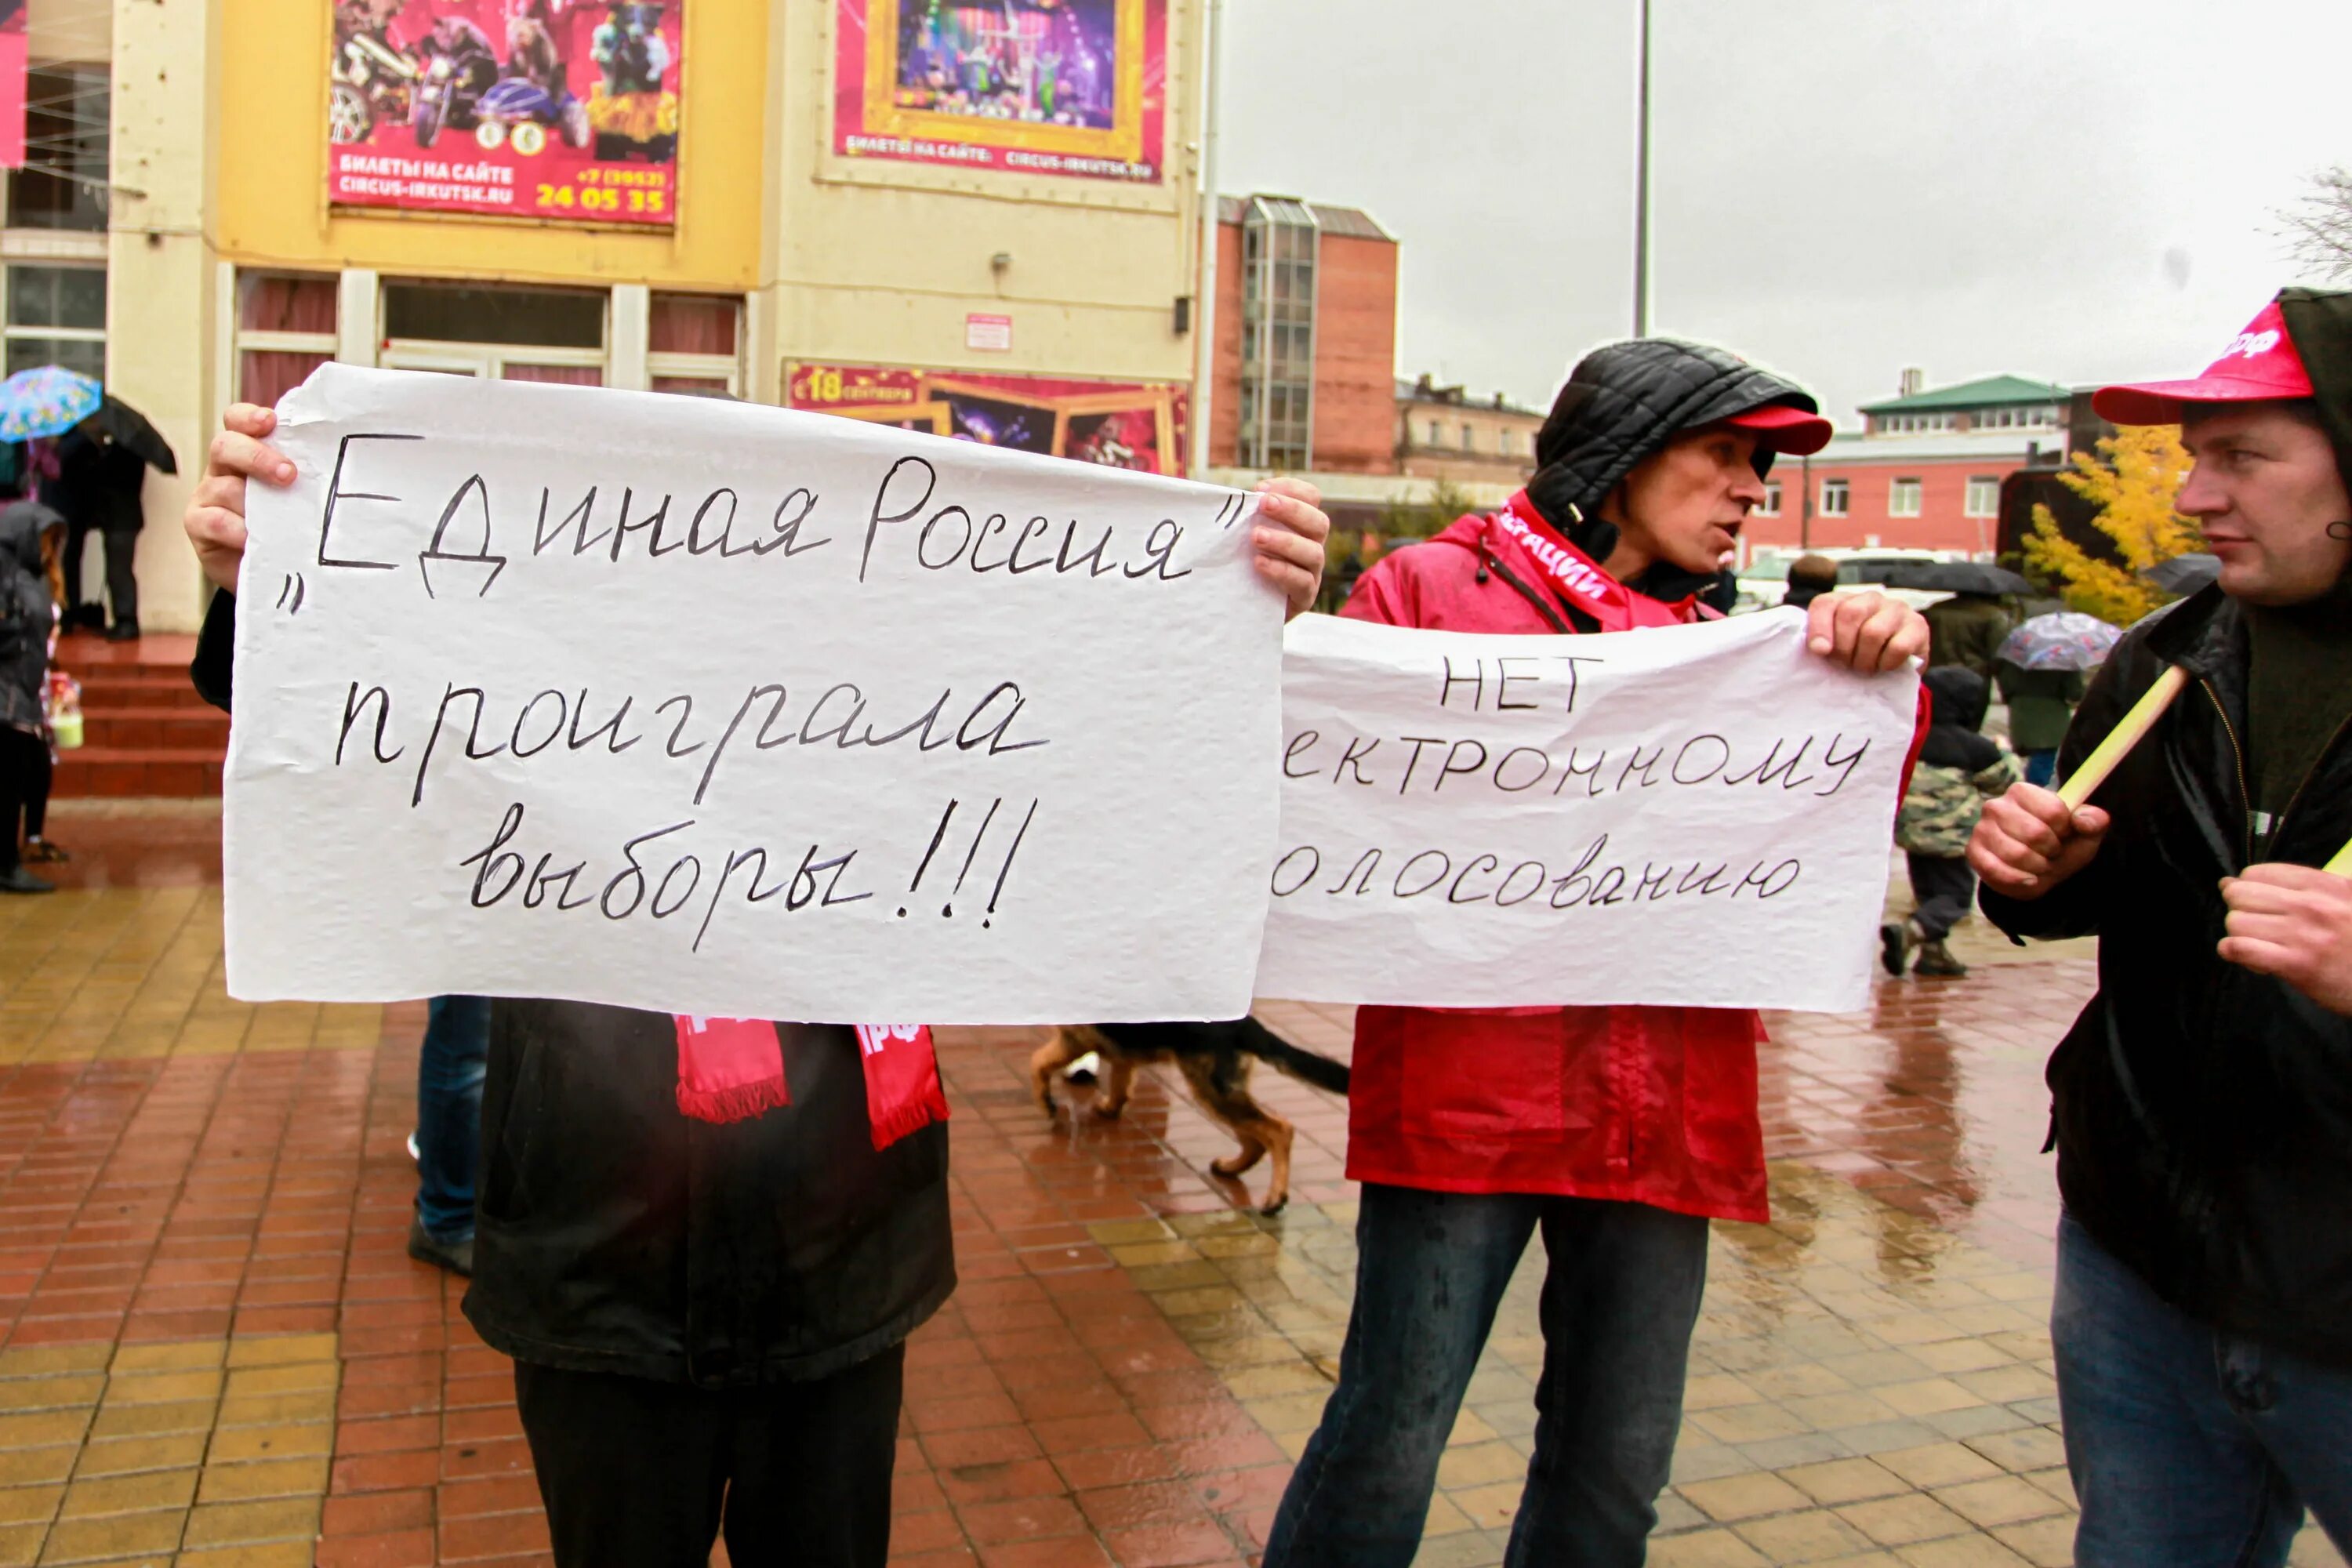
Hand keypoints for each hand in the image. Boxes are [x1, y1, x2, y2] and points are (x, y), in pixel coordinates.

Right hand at [186, 404, 297, 593]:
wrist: (273, 572)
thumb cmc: (292, 525)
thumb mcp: (302, 497)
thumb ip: (310, 477)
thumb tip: (351, 467)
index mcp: (248, 453)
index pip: (238, 422)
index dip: (249, 417)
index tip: (271, 421)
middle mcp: (225, 469)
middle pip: (225, 446)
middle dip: (257, 457)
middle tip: (288, 474)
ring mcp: (208, 496)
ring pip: (224, 487)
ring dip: (254, 504)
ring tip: (283, 521)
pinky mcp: (198, 525)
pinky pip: (214, 521)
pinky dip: (237, 529)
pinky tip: (254, 539)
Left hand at [1251, 477, 1330, 620]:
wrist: (1243, 611)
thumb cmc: (1243, 565)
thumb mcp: (1243, 538)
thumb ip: (1242, 518)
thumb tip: (1224, 497)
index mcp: (1302, 525)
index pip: (1311, 498)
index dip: (1291, 489)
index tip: (1261, 489)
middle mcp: (1312, 546)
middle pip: (1319, 522)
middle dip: (1292, 510)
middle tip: (1263, 504)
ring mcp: (1312, 573)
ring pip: (1313, 552)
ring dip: (1284, 541)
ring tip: (1256, 537)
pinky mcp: (1304, 597)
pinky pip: (1302, 582)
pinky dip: (1281, 570)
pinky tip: (1259, 564)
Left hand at [1805, 590, 1927, 672]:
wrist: (1898, 667)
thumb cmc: (1859, 656)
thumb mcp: (1835, 649)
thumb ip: (1821, 645)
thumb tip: (1819, 649)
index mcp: (1844, 600)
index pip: (1825, 604)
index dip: (1818, 629)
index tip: (1820, 653)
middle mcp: (1871, 598)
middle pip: (1850, 614)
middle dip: (1843, 648)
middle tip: (1846, 665)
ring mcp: (1897, 608)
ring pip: (1873, 632)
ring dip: (1865, 659)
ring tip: (1865, 668)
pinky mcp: (1918, 625)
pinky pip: (1898, 646)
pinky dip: (1887, 663)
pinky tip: (1885, 667)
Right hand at [1967, 782, 2109, 898]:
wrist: (2037, 873)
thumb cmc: (2061, 847)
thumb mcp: (2085, 833)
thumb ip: (2094, 821)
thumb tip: (2083, 819)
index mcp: (2022, 792)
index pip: (2054, 811)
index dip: (2065, 830)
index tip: (2062, 834)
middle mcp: (1996, 805)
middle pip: (2035, 833)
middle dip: (2051, 851)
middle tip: (2050, 853)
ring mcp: (1981, 829)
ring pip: (2017, 854)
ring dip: (2038, 867)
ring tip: (2039, 865)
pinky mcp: (1973, 853)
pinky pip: (1998, 871)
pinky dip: (2020, 880)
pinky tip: (2028, 878)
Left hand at [2220, 864, 2351, 1013]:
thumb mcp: (2343, 901)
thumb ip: (2297, 890)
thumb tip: (2231, 882)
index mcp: (2325, 885)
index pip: (2258, 873)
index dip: (2247, 888)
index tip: (2255, 903)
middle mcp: (2312, 906)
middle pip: (2240, 894)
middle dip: (2240, 910)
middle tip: (2255, 925)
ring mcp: (2304, 935)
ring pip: (2237, 921)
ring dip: (2239, 934)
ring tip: (2258, 943)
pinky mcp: (2297, 965)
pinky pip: (2241, 948)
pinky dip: (2233, 951)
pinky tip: (2244, 955)